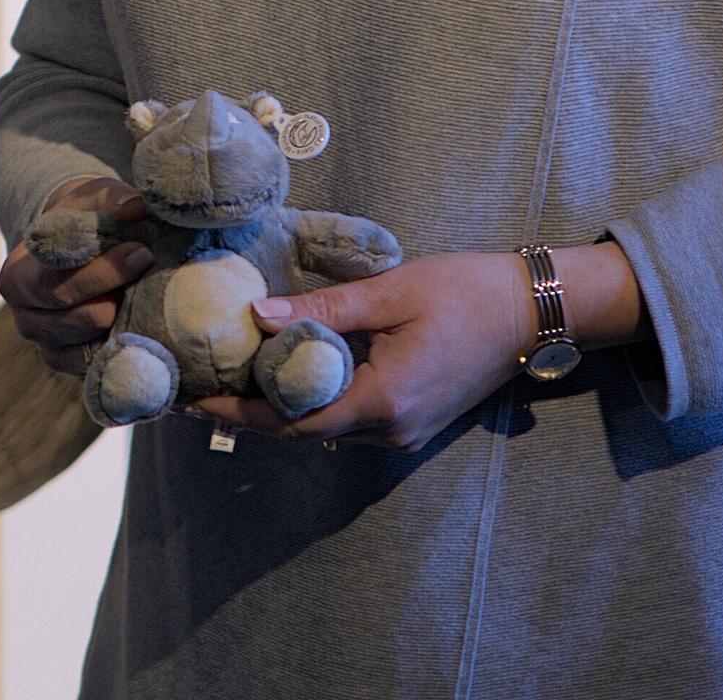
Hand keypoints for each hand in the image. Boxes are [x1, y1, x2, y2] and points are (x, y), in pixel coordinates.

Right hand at [0, 177, 154, 375]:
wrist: (77, 248)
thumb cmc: (83, 220)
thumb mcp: (91, 200)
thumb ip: (111, 201)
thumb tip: (136, 207)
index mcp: (16, 278)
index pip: (57, 284)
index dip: (103, 270)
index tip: (141, 250)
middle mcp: (25, 319)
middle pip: (80, 316)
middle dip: (119, 291)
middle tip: (150, 263)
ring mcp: (48, 347)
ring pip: (98, 342)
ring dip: (126, 315)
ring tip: (143, 287)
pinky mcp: (75, 365)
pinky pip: (107, 363)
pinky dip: (127, 341)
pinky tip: (140, 316)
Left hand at [183, 242, 641, 447]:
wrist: (535, 308)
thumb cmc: (466, 290)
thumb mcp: (389, 292)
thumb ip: (322, 310)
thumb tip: (255, 315)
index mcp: (384, 402)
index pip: (291, 422)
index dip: (235, 412)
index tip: (188, 400)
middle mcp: (391, 430)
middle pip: (300, 432)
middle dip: (243, 413)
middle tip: (188, 391)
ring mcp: (404, 431)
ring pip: (322, 429)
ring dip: (273, 410)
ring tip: (220, 382)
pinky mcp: (411, 419)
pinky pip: (346, 419)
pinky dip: (307, 403)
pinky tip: (276, 377)